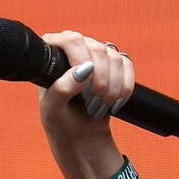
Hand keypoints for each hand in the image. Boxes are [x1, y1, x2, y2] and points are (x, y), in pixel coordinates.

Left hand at [37, 29, 134, 178]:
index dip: (82, 62)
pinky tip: (113, 104)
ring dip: (111, 89)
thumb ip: (62, 89)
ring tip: (99, 108)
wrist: (81, 139)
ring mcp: (96, 55)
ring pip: (115, 58)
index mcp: (54, 53)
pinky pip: (127, 66)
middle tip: (90, 105)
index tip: (83, 89)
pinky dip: (124, 88)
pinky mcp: (114, 66)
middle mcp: (75, 48)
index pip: (72, 39)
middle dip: (99, 83)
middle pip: (98, 49)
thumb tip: (85, 69)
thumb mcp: (51, 112)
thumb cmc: (60, 125)